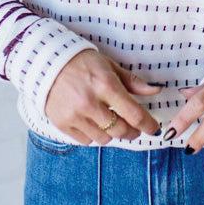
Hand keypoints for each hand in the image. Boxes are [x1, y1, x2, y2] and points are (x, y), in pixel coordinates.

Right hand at [44, 49, 162, 144]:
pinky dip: (93, 135)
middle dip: (132, 132)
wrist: (48, 64)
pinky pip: (86, 141)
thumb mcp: (109, 66)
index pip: (134, 114)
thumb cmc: (83, 63)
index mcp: (106, 85)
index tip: (153, 128)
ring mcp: (75, 115)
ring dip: (112, 133)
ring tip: (111, 122)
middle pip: (120, 130)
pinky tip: (93, 123)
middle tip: (134, 129)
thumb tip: (155, 90)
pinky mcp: (63, 124)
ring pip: (104, 138)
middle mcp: (91, 102)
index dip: (148, 124)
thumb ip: (132, 81)